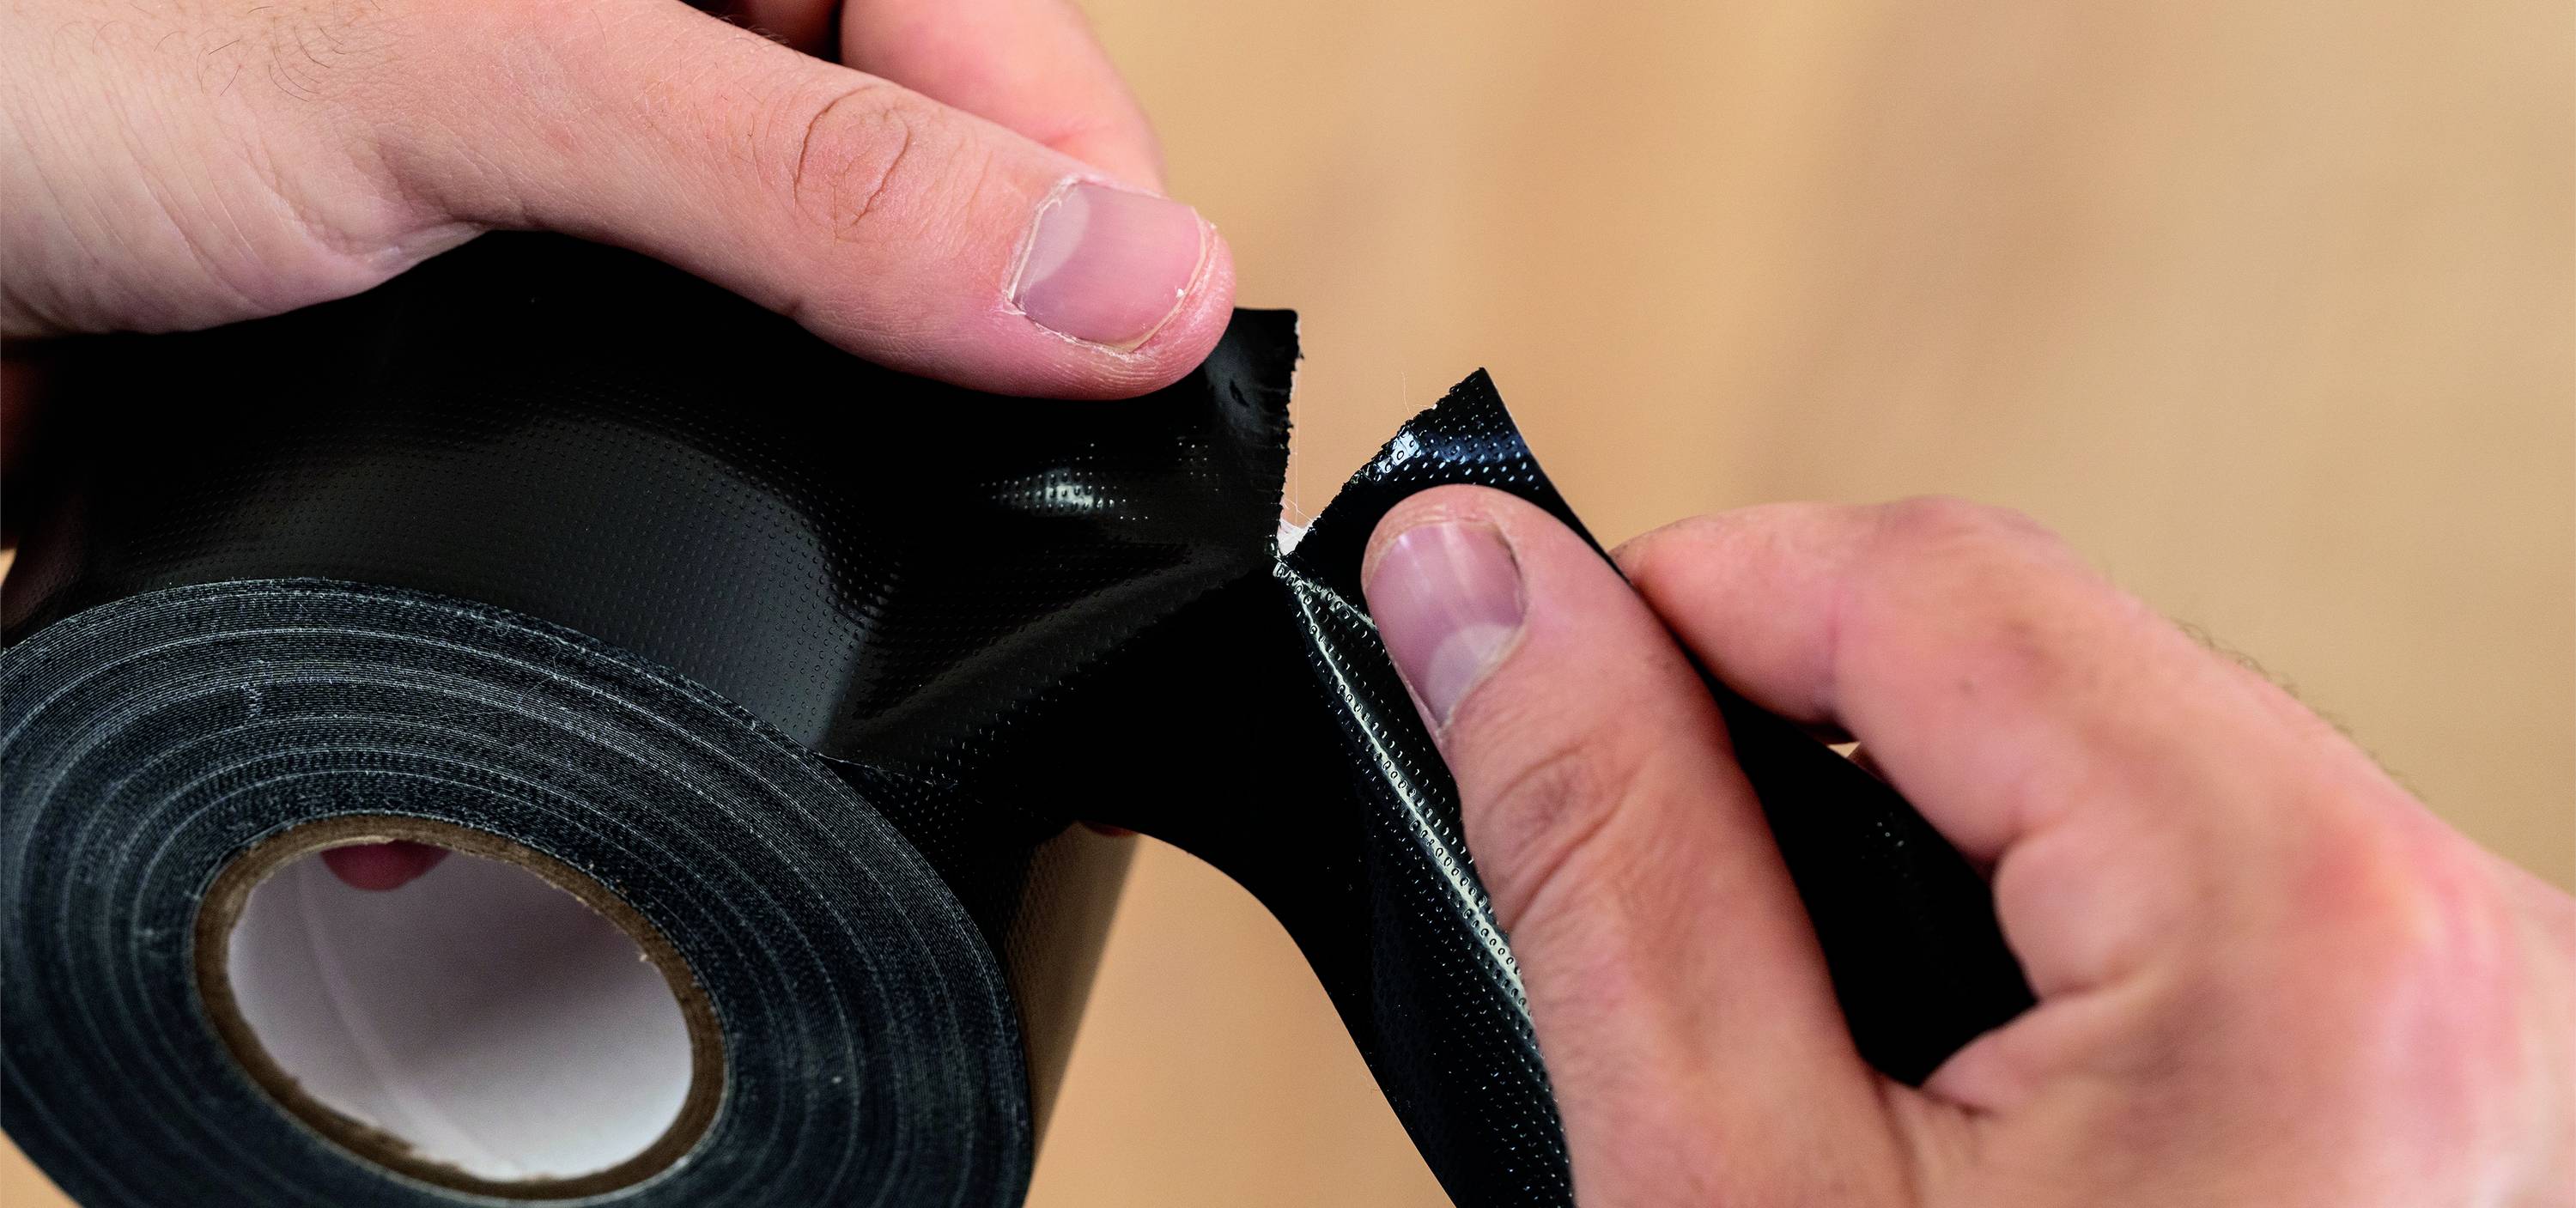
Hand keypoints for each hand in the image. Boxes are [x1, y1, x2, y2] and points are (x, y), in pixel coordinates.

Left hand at [6, 0, 1224, 891]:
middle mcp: (642, 17)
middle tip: (1059, 449)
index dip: (1090, 170)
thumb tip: (1107, 276)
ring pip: (824, 282)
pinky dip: (728, 482)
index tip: (1160, 341)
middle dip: (993, 306)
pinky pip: (698, 381)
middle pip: (930, 149)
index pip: (981, 12)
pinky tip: (748, 536)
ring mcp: (577, 160)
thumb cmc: (45, 49)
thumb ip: (802, 185)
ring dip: (871, 412)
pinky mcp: (511, 301)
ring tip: (933, 517)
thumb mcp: (476, 81)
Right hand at [1362, 488, 2573, 1206]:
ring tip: (1764, 980)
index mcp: (2305, 926)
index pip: (1930, 579)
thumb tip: (1481, 600)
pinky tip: (1927, 1052)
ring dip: (1911, 832)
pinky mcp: (2453, 1091)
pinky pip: (2212, 896)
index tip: (1532, 645)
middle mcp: (2463, 949)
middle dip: (1794, 721)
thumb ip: (1600, 845)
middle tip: (1614, 830)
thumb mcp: (1730, 1193)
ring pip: (2127, 772)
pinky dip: (2032, 928)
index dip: (1685, 589)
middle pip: (2047, 664)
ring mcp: (2487, 1027)